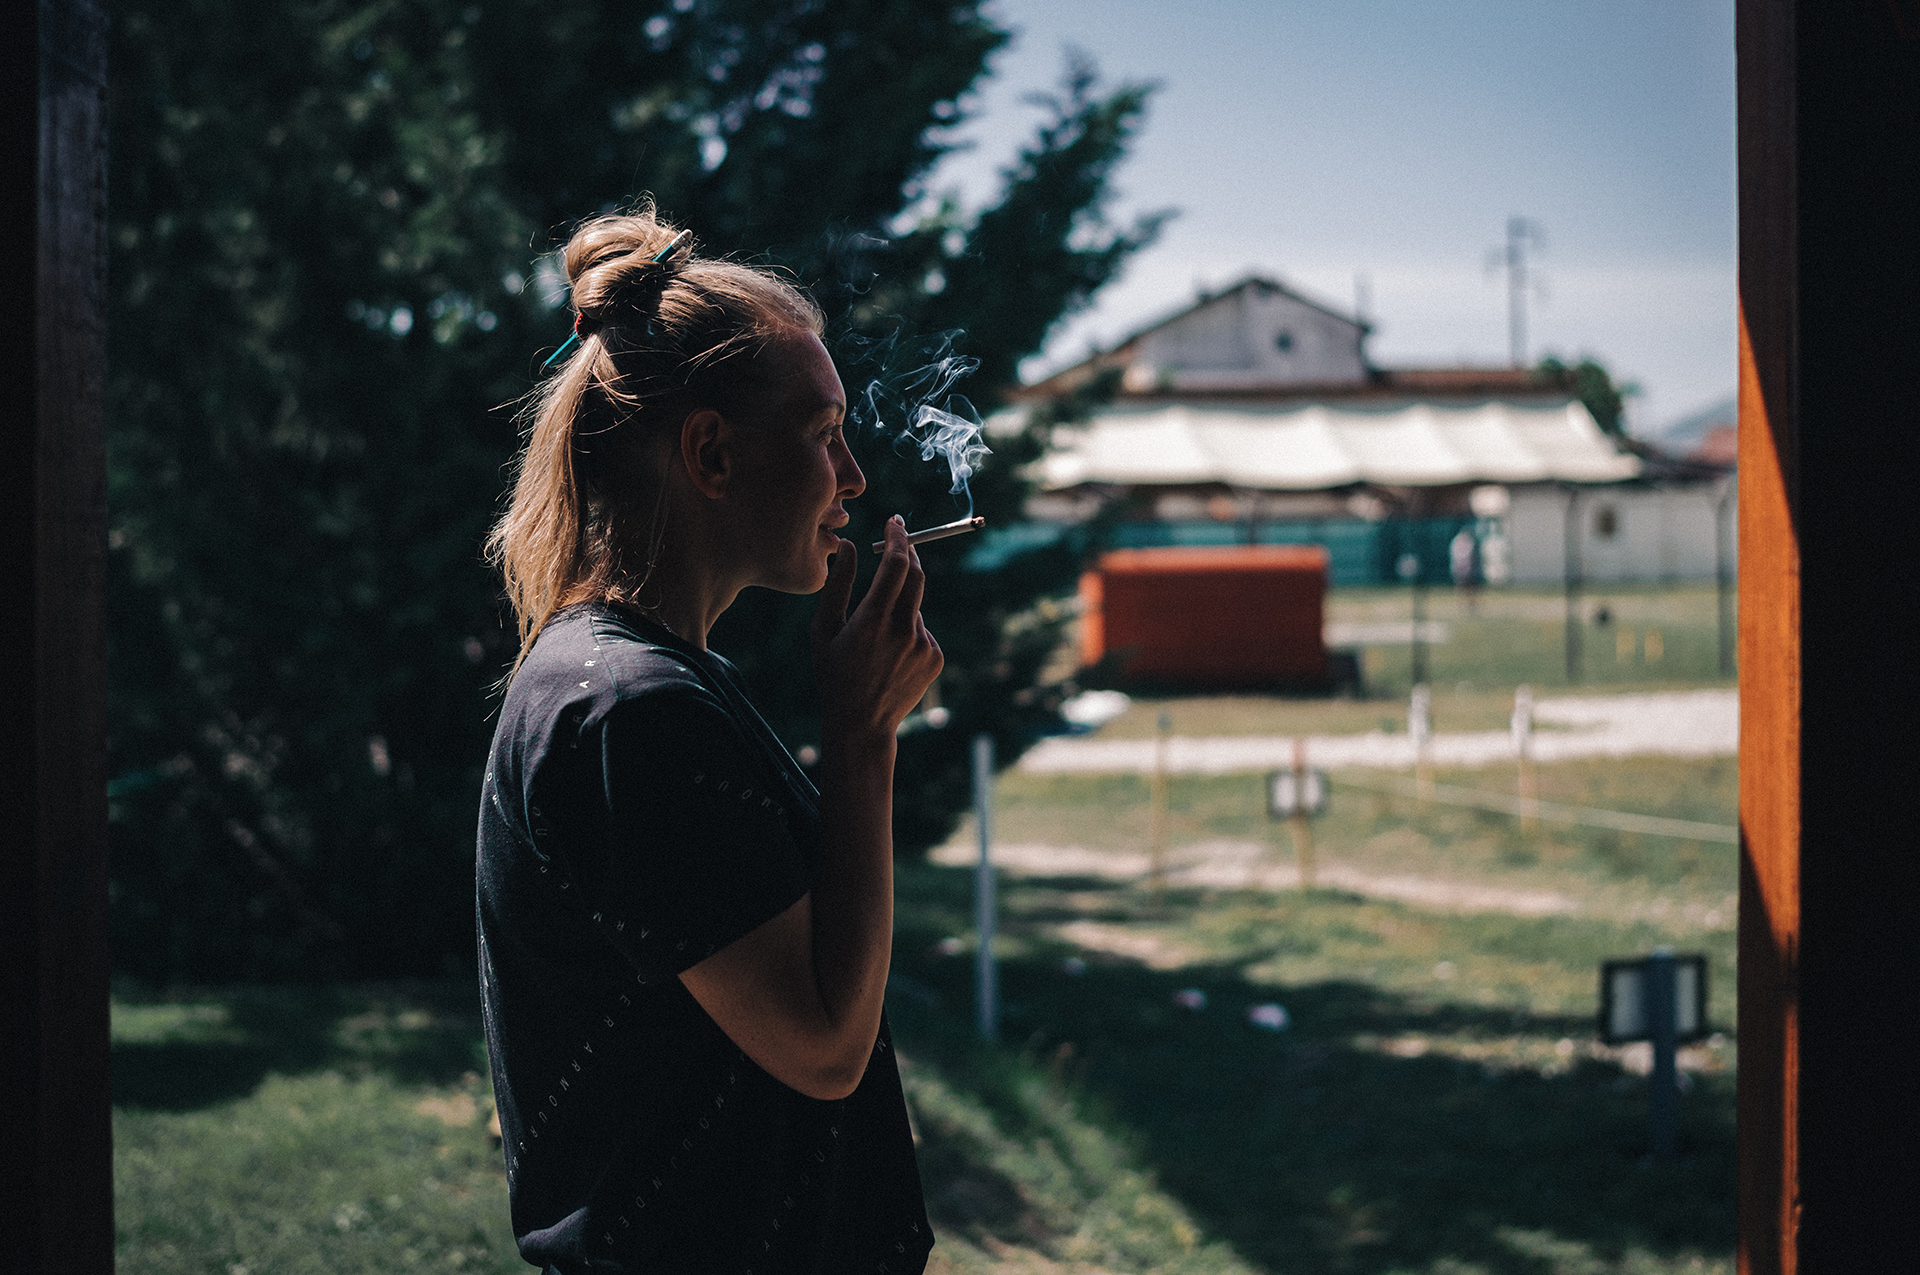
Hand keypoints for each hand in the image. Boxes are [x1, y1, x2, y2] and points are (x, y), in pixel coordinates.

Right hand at [811, 516, 942, 741]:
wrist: (862, 725)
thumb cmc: (833, 675)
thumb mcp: (824, 630)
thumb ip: (838, 585)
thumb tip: (851, 547)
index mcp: (873, 620)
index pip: (896, 564)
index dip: (898, 537)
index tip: (896, 522)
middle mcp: (904, 630)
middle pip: (916, 575)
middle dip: (908, 557)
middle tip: (896, 549)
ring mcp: (923, 645)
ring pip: (916, 606)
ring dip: (900, 606)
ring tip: (876, 640)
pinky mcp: (936, 657)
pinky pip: (923, 630)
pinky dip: (908, 631)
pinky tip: (890, 657)